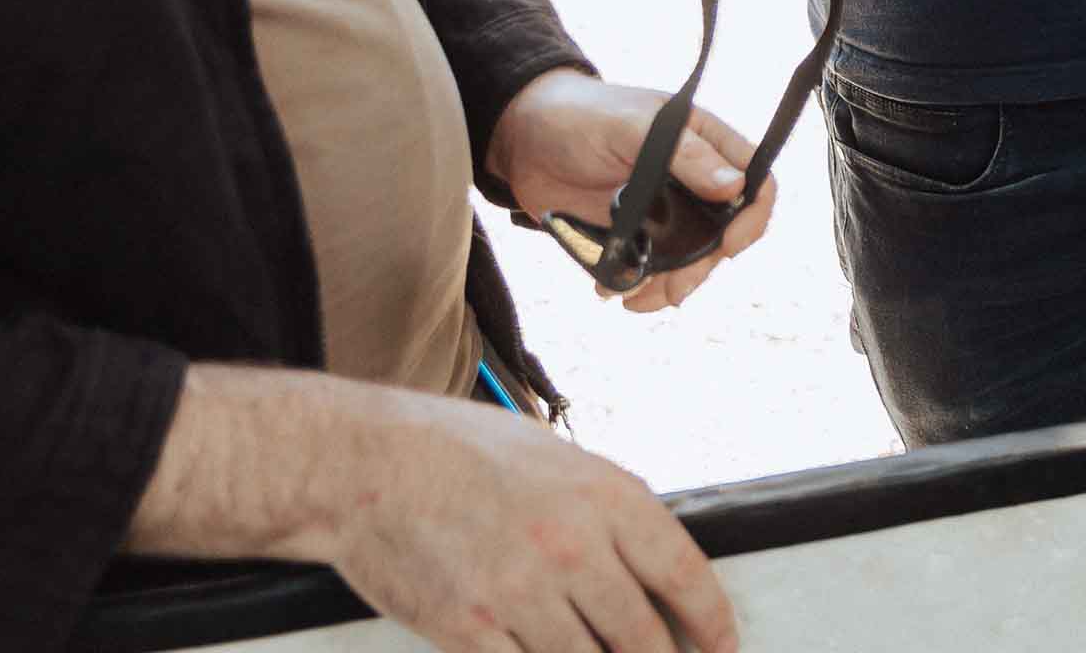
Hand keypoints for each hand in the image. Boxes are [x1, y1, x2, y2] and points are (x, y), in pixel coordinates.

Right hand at [314, 384, 736, 652]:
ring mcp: (521, 595)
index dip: (712, 621)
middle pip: (643, 636)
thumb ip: (605, 509)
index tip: (724, 647)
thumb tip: (647, 557)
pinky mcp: (470, 632)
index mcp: (604, 497)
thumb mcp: (553, 457)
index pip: (684, 574)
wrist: (361, 464)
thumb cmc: (457, 451)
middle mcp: (572, 548)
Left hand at [488, 69, 770, 314]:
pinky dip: (639, 287)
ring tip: (636, 300)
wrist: (519, 139)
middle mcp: (692, 180)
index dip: (753, 217)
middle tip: (674, 289)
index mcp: (705, 144)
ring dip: (671, 285)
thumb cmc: (580, 115)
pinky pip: (651, 269)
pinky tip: (613, 291)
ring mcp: (663, 210)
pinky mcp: (633, 233)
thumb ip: (685, 154)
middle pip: (724, 234)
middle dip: (704, 266)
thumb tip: (736, 187)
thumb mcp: (632, 126)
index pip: (756, 183)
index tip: (729, 246)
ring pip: (690, 259)